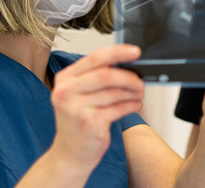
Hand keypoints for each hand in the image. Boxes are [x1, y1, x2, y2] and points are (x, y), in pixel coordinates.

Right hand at [48, 44, 143, 170]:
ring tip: (139, 94)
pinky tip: (135, 105)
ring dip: (132, 92)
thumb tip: (125, 62)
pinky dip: (131, 105)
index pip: (94, 58)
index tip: (135, 52)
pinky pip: (118, 108)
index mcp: (64, 79)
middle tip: (140, 82)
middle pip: (105, 75)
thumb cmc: (78, 121)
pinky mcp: (89, 123)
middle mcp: (66, 92)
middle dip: (128, 77)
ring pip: (114, 92)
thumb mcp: (78, 94)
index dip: (117, 52)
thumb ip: (95, 77)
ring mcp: (76, 108)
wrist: (70, 153)